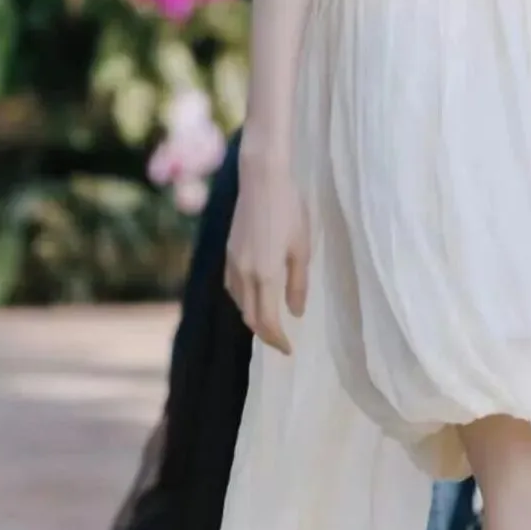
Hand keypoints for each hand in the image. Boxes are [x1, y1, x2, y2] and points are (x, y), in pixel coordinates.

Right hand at [224, 151, 309, 353]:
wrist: (261, 179)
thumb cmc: (289, 210)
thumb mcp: (302, 248)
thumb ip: (298, 283)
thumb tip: (295, 313)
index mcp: (265, 275)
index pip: (267, 321)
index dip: (277, 340)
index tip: (289, 350)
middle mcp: (244, 274)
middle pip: (250, 317)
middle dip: (266, 334)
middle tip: (281, 341)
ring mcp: (233, 263)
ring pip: (239, 303)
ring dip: (253, 316)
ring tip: (270, 321)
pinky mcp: (228, 252)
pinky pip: (232, 287)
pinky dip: (243, 300)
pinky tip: (254, 296)